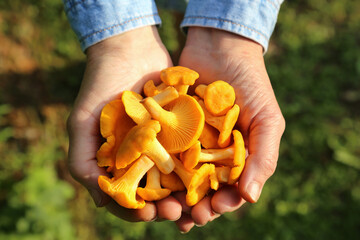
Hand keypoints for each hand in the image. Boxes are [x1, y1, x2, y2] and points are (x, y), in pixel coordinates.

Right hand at [66, 26, 181, 221]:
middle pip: (154, 192)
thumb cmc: (101, 85)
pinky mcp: (181, 130)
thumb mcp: (82, 122)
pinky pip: (192, 153)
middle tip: (177, 213)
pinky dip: (199, 168)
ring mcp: (162, 144)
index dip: (135, 210)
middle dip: (165, 206)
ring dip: (184, 194)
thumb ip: (82, 161)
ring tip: (195, 203)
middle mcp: (140, 156)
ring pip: (176, 178)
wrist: (130, 48)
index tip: (149, 214)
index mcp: (116, 160)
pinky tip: (208, 177)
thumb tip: (101, 202)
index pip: (125, 196)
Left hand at [175, 27, 285, 231]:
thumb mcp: (267, 120)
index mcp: (238, 158)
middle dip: (196, 206)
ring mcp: (190, 143)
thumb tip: (250, 198)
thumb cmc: (251, 84)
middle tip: (186, 216)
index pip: (231, 191)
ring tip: (165, 207)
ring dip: (174, 196)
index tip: (212, 211)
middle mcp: (212, 155)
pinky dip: (156, 168)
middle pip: (203, 190)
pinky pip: (162, 152)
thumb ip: (263, 158)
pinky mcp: (170, 129)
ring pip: (180, 178)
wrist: (221, 47)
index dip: (223, 205)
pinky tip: (149, 180)